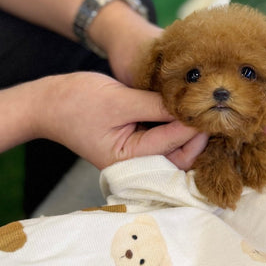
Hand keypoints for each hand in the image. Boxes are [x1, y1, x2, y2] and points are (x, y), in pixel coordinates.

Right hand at [38, 72, 207, 170]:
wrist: (49, 103)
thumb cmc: (77, 102)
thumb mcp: (119, 100)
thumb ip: (154, 105)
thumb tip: (189, 105)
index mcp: (127, 161)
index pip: (170, 145)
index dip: (192, 126)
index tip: (210, 106)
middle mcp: (135, 165)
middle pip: (178, 158)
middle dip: (198, 136)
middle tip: (216, 112)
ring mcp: (137, 156)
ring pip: (175, 150)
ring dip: (190, 132)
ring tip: (208, 111)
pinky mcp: (138, 143)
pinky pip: (165, 140)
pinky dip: (177, 126)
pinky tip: (190, 110)